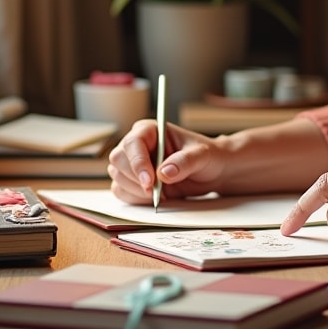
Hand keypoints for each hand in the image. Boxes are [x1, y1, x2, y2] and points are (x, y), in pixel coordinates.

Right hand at [107, 119, 227, 202]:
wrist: (210, 172)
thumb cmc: (206, 156)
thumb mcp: (202, 155)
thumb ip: (184, 162)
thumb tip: (164, 173)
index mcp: (149, 130)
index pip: (132, 143)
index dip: (138, 162)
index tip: (150, 181)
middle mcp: (136, 145)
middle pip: (118, 160)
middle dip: (135, 179)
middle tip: (157, 192)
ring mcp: (132, 163)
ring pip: (117, 176)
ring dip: (136, 190)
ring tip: (161, 193)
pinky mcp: (132, 180)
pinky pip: (121, 191)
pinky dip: (135, 198)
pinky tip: (154, 198)